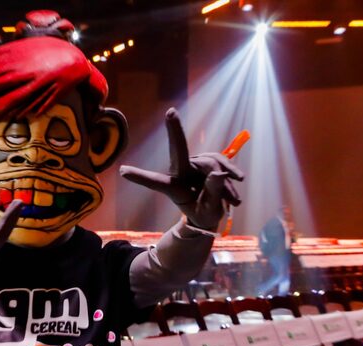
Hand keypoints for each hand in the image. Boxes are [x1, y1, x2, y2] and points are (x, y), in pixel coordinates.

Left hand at [119, 108, 243, 230]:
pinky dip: (231, 170)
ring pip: (212, 162)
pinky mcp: (207, 161)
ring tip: (233, 199)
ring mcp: (194, 165)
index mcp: (173, 189)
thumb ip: (213, 193)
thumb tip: (219, 173)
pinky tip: (239, 179)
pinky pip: (221, 160)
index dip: (141, 177)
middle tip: (171, 112)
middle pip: (179, 150)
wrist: (209, 213)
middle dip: (175, 131)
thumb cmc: (202, 215)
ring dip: (225, 180)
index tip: (122, 171)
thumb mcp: (209, 211)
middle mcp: (181, 173)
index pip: (156, 182)